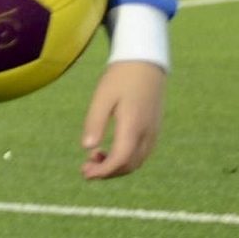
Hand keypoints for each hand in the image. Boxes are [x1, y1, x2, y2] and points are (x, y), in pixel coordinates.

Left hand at [80, 58, 166, 179]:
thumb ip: (95, 122)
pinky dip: (124, 159)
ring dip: (115, 166)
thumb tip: (87, 147)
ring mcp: (153, 132)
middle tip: (84, 168)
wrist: (145, 64)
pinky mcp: (153, 130)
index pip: (121, 159)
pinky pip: (140, 154)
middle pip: (129, 166)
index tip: (85, 173)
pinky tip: (107, 151)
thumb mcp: (102, 98)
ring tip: (93, 157)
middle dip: (107, 172)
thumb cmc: (120, 78)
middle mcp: (147, 133)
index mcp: (134, 125)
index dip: (103, 171)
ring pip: (136, 162)